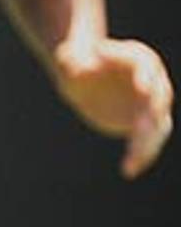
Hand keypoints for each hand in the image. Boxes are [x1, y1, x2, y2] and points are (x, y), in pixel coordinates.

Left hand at [55, 35, 173, 178]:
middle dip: (151, 114)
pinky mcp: (144, 121)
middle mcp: (150, 79)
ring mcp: (150, 102)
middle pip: (159, 97)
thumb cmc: (75, 61)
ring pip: (158, 124)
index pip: (146, 63)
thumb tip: (84, 70)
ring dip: (148, 144)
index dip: (146, 75)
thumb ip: (74, 61)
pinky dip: (142, 155)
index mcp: (134, 56)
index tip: (142, 88)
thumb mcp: (69, 58)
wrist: (80, 74)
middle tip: (138, 131)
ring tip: (131, 164)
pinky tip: (129, 170)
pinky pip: (150, 140)